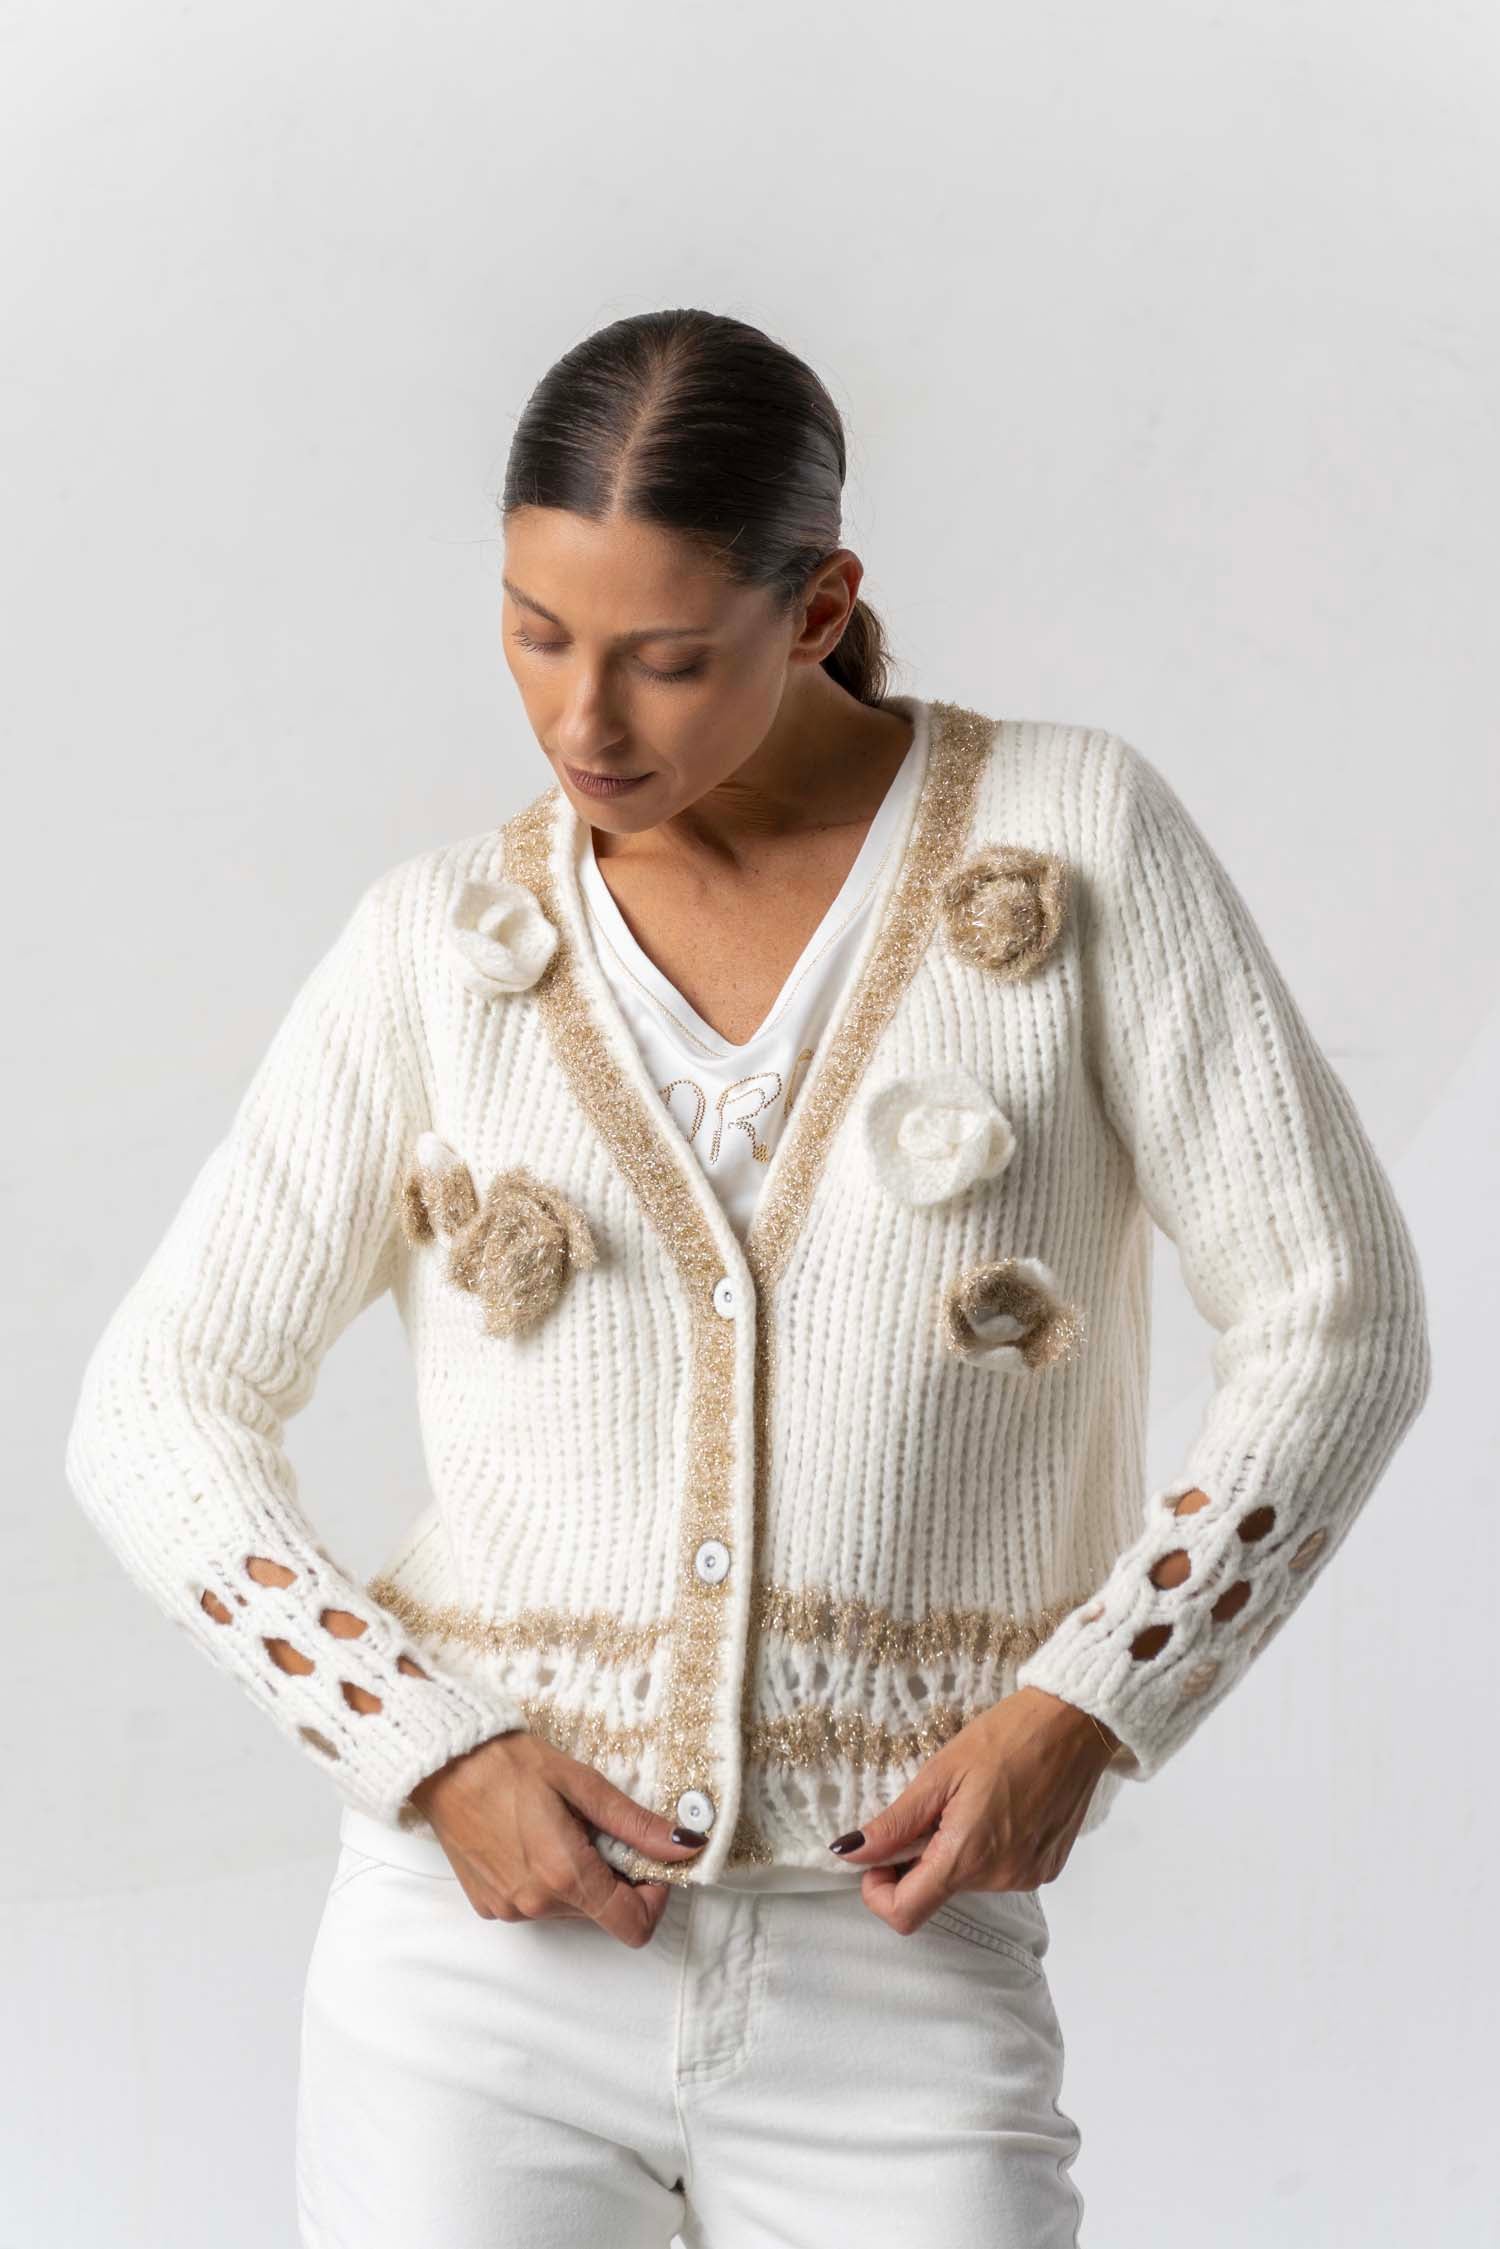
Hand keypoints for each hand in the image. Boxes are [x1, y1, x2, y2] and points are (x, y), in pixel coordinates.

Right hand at [406, 1730, 709, 1947]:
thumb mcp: (583, 1785)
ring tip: (559, 1827)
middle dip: (614, 1877)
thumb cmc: (510, 1764)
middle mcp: (537, 1905)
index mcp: (565, 1877)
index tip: (647, 1862)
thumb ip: (636, 1825)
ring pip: (571, 1909)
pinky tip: (531, 1839)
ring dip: (580, 1877)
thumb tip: (686, 1845)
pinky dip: (548, 1879)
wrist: (444, 1763)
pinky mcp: (489, 1905)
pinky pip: (537, 1903)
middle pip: (602, 1914)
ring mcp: (510, 1910)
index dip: (654, 1898)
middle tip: (597, 1828)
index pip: (634, 1926)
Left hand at [825, 1687, 1121, 1934]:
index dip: (879, 1892)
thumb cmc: (1005, 1736)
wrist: (1075, 1723)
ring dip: (955, 1850)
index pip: (906, 1914)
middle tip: (932, 1806)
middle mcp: (999, 1879)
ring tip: (972, 1798)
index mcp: (967, 1857)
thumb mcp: (939, 1773)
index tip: (879, 1856)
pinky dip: (987, 1848)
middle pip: (936, 1892)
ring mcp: (1028, 1877)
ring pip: (968, 1881)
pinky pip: (1000, 1871)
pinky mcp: (1048, 1868)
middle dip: (919, 1858)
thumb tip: (847, 1853)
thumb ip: (894, 1823)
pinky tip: (1000, 1806)